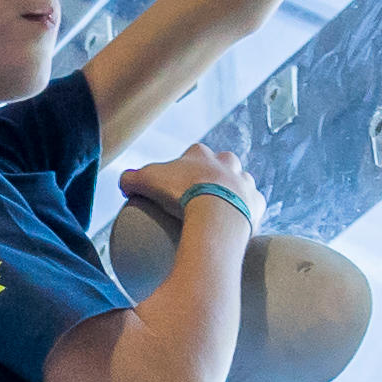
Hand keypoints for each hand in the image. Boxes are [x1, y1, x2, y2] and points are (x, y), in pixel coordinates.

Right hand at [117, 146, 254, 230]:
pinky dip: (244, 215)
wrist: (216, 213)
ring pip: (240, 184)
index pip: (193, 154)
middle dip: (215, 175)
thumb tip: (123, 183)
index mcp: (201, 154)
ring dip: (232, 194)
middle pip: (222, 164)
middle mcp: (228, 162)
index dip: (185, 168)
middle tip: (200, 197)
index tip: (178, 185)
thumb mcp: (145, 182)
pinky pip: (251, 207)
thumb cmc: (179, 194)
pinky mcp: (257, 202)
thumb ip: (130, 179)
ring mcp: (245, 181)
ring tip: (219, 214)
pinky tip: (234, 227)